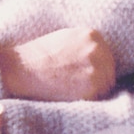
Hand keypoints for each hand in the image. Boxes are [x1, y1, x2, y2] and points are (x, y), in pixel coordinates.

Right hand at [0, 27, 115, 101]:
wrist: (24, 68)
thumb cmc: (40, 54)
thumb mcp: (66, 37)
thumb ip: (85, 43)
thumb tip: (98, 54)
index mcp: (92, 35)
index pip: (107, 54)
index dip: (99, 65)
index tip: (89, 72)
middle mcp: (97, 49)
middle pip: (109, 69)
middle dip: (99, 77)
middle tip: (81, 83)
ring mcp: (96, 67)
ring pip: (106, 84)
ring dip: (96, 89)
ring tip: (75, 88)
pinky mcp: (91, 86)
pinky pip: (98, 96)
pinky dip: (89, 98)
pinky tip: (73, 93)